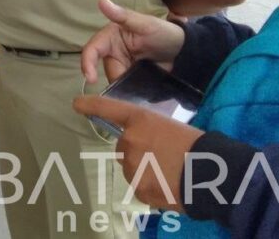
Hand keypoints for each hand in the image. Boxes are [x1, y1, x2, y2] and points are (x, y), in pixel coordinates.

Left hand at [72, 95, 203, 210]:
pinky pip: (140, 186)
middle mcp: (129, 141)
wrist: (214, 174)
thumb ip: (149, 132)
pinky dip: (151, 187)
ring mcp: (132, 166)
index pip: (108, 108)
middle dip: (137, 151)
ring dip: (144, 170)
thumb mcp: (171, 128)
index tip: (77, 104)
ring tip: (170, 172)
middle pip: (123, 147)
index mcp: (139, 120)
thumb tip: (145, 146)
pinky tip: (170, 185)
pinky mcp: (139, 188)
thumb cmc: (198, 145)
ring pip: (131, 168)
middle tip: (162, 156)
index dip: (90, 105)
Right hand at [80, 0, 186, 83]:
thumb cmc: (164, 32)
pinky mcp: (132, 79)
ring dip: (125, 88)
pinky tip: (141, 95)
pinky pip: (127, 88)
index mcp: (111, 38)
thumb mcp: (146, 24)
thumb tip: (101, 1)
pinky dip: (131, 92)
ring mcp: (123, 67)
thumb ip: (123, 15)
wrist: (185, 51)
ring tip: (142, 87)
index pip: (92, 50)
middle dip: (117, 80)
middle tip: (135, 83)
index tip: (91, 79)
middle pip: (107, 70)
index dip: (87, 63)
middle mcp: (113, 53)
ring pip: (116, 81)